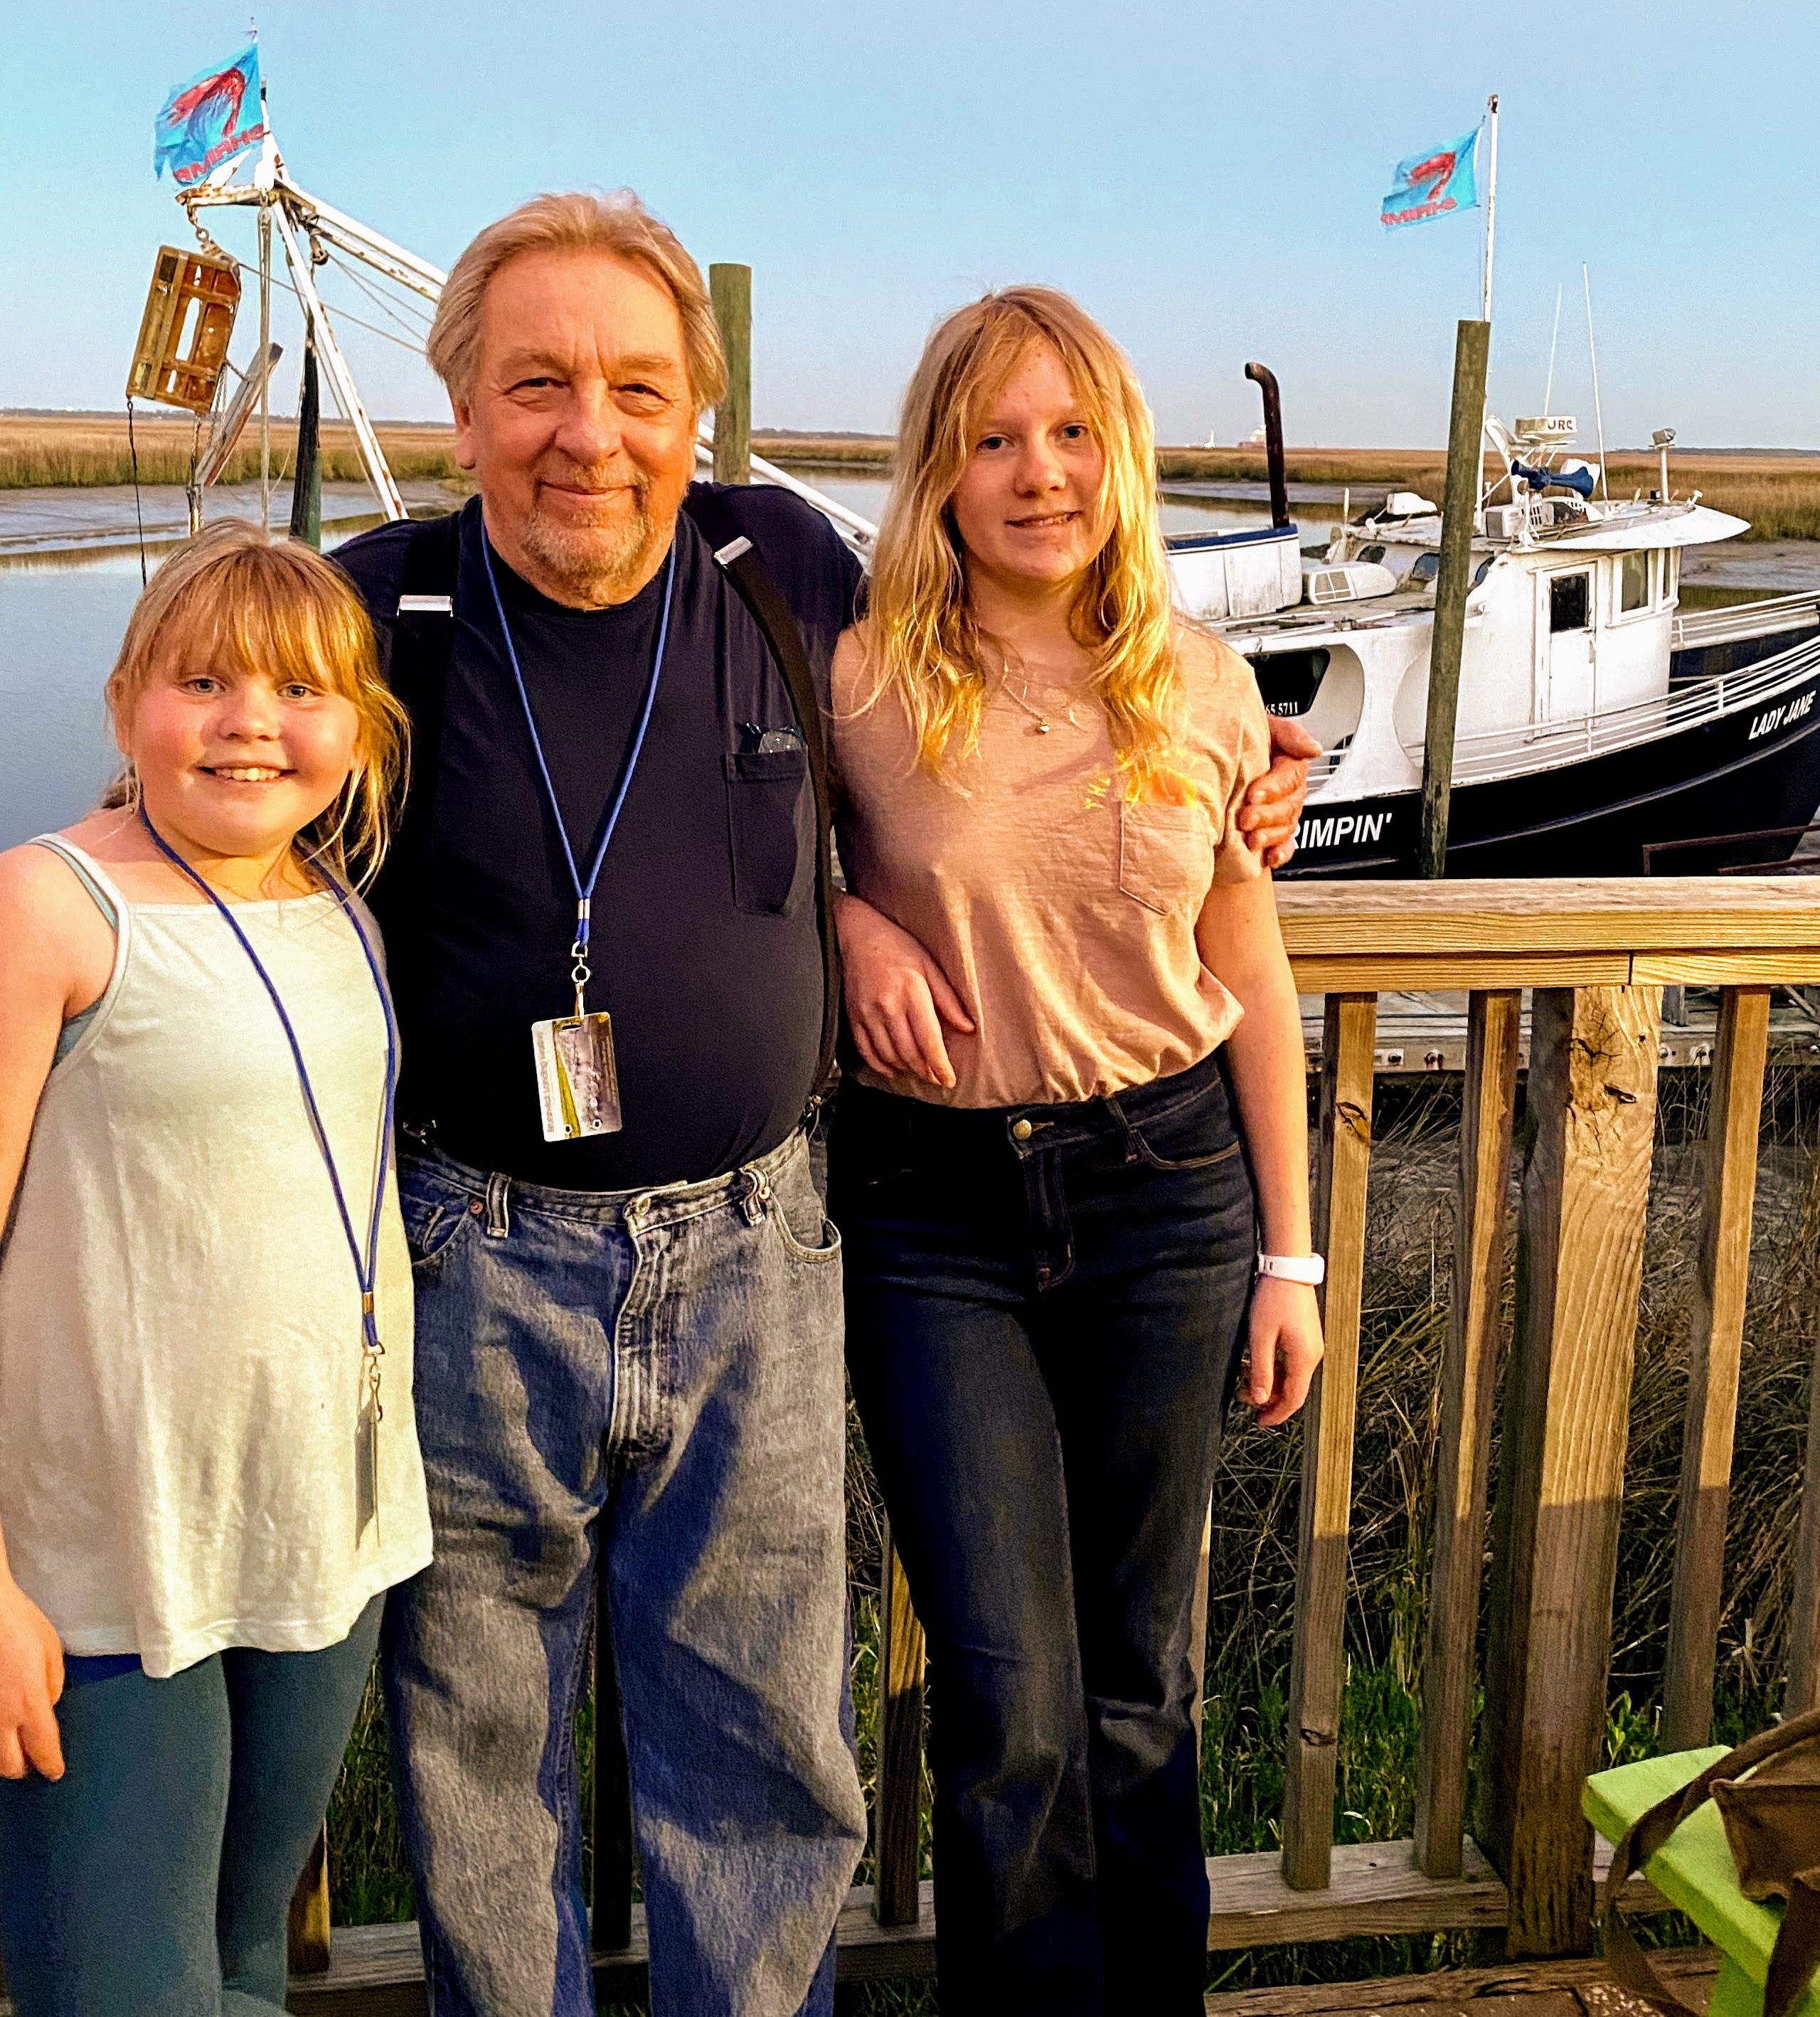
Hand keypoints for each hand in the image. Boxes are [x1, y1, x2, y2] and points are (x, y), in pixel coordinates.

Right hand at [0, 1578, 63, 1779]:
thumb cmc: (16, 1622)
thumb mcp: (51, 1649)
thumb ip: (52, 1684)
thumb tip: (47, 1705)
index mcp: (29, 1704)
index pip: (43, 1750)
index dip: (50, 1765)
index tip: (54, 1771)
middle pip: (9, 1766)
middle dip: (22, 1768)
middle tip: (30, 1762)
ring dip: (0, 1758)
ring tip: (10, 1750)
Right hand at [836, 893, 974, 1088]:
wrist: (857, 934)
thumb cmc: (896, 945)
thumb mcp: (930, 965)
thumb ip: (948, 999)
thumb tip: (968, 1027)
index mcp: (911, 993)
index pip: (929, 1040)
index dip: (940, 1065)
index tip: (949, 1079)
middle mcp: (887, 1007)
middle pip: (909, 1053)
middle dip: (926, 1071)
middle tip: (937, 1079)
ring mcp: (867, 1014)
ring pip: (889, 1056)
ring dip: (906, 1069)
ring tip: (919, 1072)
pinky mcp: (853, 1017)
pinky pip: (866, 1051)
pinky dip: (880, 1065)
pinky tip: (893, 1068)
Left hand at [1237, 716, 1320, 870]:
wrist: (1209, 758)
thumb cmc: (1234, 738)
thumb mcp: (1260, 724)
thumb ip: (1288, 732)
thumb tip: (1313, 749)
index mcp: (1286, 763)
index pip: (1290, 777)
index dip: (1273, 788)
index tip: (1252, 794)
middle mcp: (1286, 789)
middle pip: (1288, 806)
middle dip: (1267, 815)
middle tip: (1245, 818)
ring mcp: (1280, 811)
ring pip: (1286, 827)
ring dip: (1271, 836)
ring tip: (1252, 840)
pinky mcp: (1272, 830)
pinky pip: (1286, 845)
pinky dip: (1280, 853)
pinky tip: (1270, 858)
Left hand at [1245, 1276, 1323, 1428]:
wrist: (1288, 1268)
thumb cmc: (1273, 1299)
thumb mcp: (1261, 1337)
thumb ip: (1260, 1370)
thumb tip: (1260, 1400)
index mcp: (1305, 1358)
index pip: (1294, 1399)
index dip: (1277, 1414)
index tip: (1259, 1423)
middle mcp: (1313, 1355)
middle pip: (1293, 1389)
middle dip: (1268, 1398)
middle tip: (1241, 1397)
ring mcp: (1311, 1345)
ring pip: (1291, 1376)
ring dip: (1268, 1381)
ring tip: (1242, 1377)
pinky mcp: (1305, 1336)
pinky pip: (1291, 1362)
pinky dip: (1274, 1368)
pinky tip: (1254, 1362)